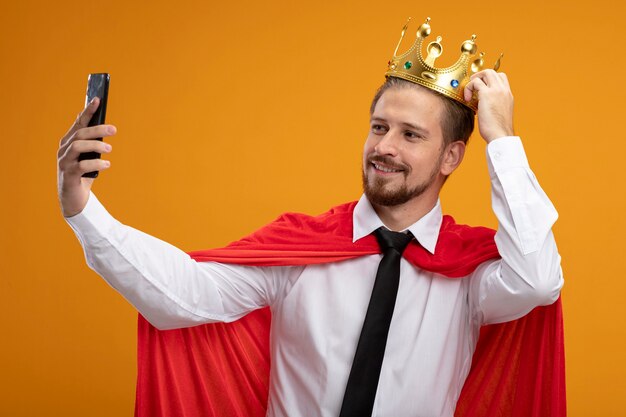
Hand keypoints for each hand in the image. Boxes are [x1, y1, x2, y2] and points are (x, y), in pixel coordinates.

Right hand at [57, 97, 116, 216]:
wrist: (73, 199)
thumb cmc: (83, 174)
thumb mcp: (89, 156)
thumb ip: (92, 143)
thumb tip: (104, 128)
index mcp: (68, 142)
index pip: (78, 123)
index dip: (87, 111)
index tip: (98, 100)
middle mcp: (64, 150)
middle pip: (80, 134)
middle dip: (97, 129)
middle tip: (114, 129)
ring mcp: (64, 162)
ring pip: (78, 146)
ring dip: (96, 145)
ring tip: (110, 149)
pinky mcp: (69, 175)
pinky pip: (82, 165)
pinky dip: (96, 163)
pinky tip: (107, 164)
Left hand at [464, 69, 514, 142]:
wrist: (500, 135)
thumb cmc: (498, 130)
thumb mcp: (499, 114)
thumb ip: (495, 106)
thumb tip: (483, 106)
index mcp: (508, 95)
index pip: (501, 77)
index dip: (489, 79)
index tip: (481, 89)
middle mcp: (504, 90)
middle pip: (492, 72)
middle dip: (480, 76)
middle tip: (473, 88)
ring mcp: (496, 90)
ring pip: (485, 72)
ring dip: (474, 79)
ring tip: (470, 92)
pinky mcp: (486, 94)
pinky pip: (475, 82)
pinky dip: (468, 88)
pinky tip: (467, 100)